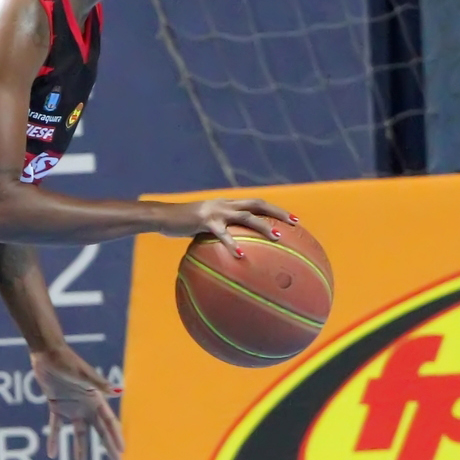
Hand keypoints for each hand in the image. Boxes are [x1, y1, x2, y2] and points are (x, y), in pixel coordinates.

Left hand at [31, 346, 122, 459]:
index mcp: (96, 399)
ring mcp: (72, 407)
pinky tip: (52, 454)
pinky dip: (54, 439)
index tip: (122, 453)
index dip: (116, 438)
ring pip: (79, 433)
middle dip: (107, 448)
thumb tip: (118, 392)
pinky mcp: (56, 406)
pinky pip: (56, 427)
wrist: (47, 353)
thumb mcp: (83, 374)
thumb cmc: (67, 362)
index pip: (109, 423)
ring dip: (80, 449)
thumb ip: (98, 384)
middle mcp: (87, 405)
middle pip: (99, 431)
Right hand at [167, 198, 293, 255]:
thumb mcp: (205, 226)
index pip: (257, 203)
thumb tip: (234, 249)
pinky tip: (240, 255)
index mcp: (228, 204)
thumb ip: (220, 232)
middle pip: (258, 204)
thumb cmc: (184, 224)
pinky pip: (222, 234)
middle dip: (278, 213)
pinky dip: (232, 244)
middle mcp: (226, 204)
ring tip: (277, 237)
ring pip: (246, 216)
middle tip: (295, 223)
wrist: (164, 216)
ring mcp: (216, 211)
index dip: (275, 210)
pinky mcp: (205, 221)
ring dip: (263, 226)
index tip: (293, 220)